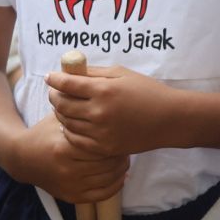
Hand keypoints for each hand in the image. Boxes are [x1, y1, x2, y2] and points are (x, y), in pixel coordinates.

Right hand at [4, 112, 129, 204]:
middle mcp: (67, 169)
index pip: (100, 144)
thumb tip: (99, 87)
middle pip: (107, 163)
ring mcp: (70, 185)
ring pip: (108, 179)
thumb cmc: (44, 132)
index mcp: (64, 148)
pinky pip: (102, 194)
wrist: (23, 158)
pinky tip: (121, 175)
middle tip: (127, 144)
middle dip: (120, 154)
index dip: (114, 138)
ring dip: (121, 168)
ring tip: (125, 157)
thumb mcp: (57, 116)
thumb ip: (75, 105)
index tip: (121, 130)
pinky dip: (116, 185)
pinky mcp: (72, 197)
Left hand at [45, 65, 176, 156]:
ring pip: (67, 123)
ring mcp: (101, 133)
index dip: (54, 80)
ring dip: (60, 113)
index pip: (67, 84)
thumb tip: (72, 71)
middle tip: (54, 92)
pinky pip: (76, 141)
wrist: (169, 119)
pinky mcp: (105, 148)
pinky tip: (71, 125)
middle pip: (63, 105)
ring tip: (61, 107)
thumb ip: (95, 73)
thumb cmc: (147, 92)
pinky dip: (69, 132)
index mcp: (103, 91)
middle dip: (54, 96)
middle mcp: (99, 113)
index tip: (50, 77)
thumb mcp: (122, 74)